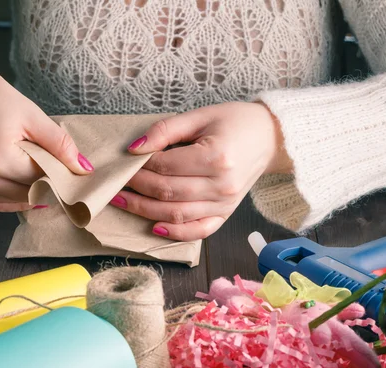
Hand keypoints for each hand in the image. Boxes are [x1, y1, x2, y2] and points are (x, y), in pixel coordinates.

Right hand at [0, 51, 93, 211]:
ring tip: (28, 169)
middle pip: (28, 194)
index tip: (69, 171)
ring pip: (12, 203)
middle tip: (50, 169)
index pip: (42, 180)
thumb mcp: (32, 115)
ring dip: (26, 192)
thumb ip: (60, 145)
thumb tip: (84, 170)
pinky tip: (13, 179)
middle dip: (44, 184)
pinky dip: (7, 195)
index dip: (58, 175)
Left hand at [111, 102, 291, 240]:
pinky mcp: (227, 212)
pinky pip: (199, 230)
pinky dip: (176, 232)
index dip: (140, 166)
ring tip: (123, 202)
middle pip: (167, 192)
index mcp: (215, 156)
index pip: (166, 167)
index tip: (125, 162)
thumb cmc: (235, 122)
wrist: (269, 137)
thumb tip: (134, 148)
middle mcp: (222, 184)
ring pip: (177, 214)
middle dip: (137, 188)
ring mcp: (226, 202)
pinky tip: (155, 227)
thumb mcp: (200, 116)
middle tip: (116, 183)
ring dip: (145, 211)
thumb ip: (166, 130)